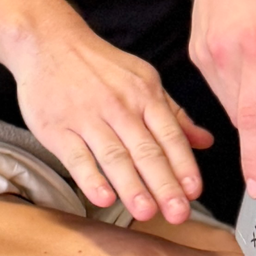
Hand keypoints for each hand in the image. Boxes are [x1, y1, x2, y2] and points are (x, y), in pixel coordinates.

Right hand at [11, 24, 213, 223]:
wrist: (50, 42)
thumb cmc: (99, 66)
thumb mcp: (143, 80)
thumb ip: (174, 114)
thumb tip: (205, 141)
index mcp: (144, 95)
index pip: (170, 135)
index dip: (184, 165)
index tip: (193, 191)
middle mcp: (120, 106)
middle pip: (146, 150)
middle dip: (165, 184)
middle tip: (178, 212)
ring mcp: (88, 118)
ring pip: (115, 156)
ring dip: (132, 187)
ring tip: (147, 212)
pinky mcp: (59, 129)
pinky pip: (77, 157)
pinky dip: (91, 178)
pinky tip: (103, 197)